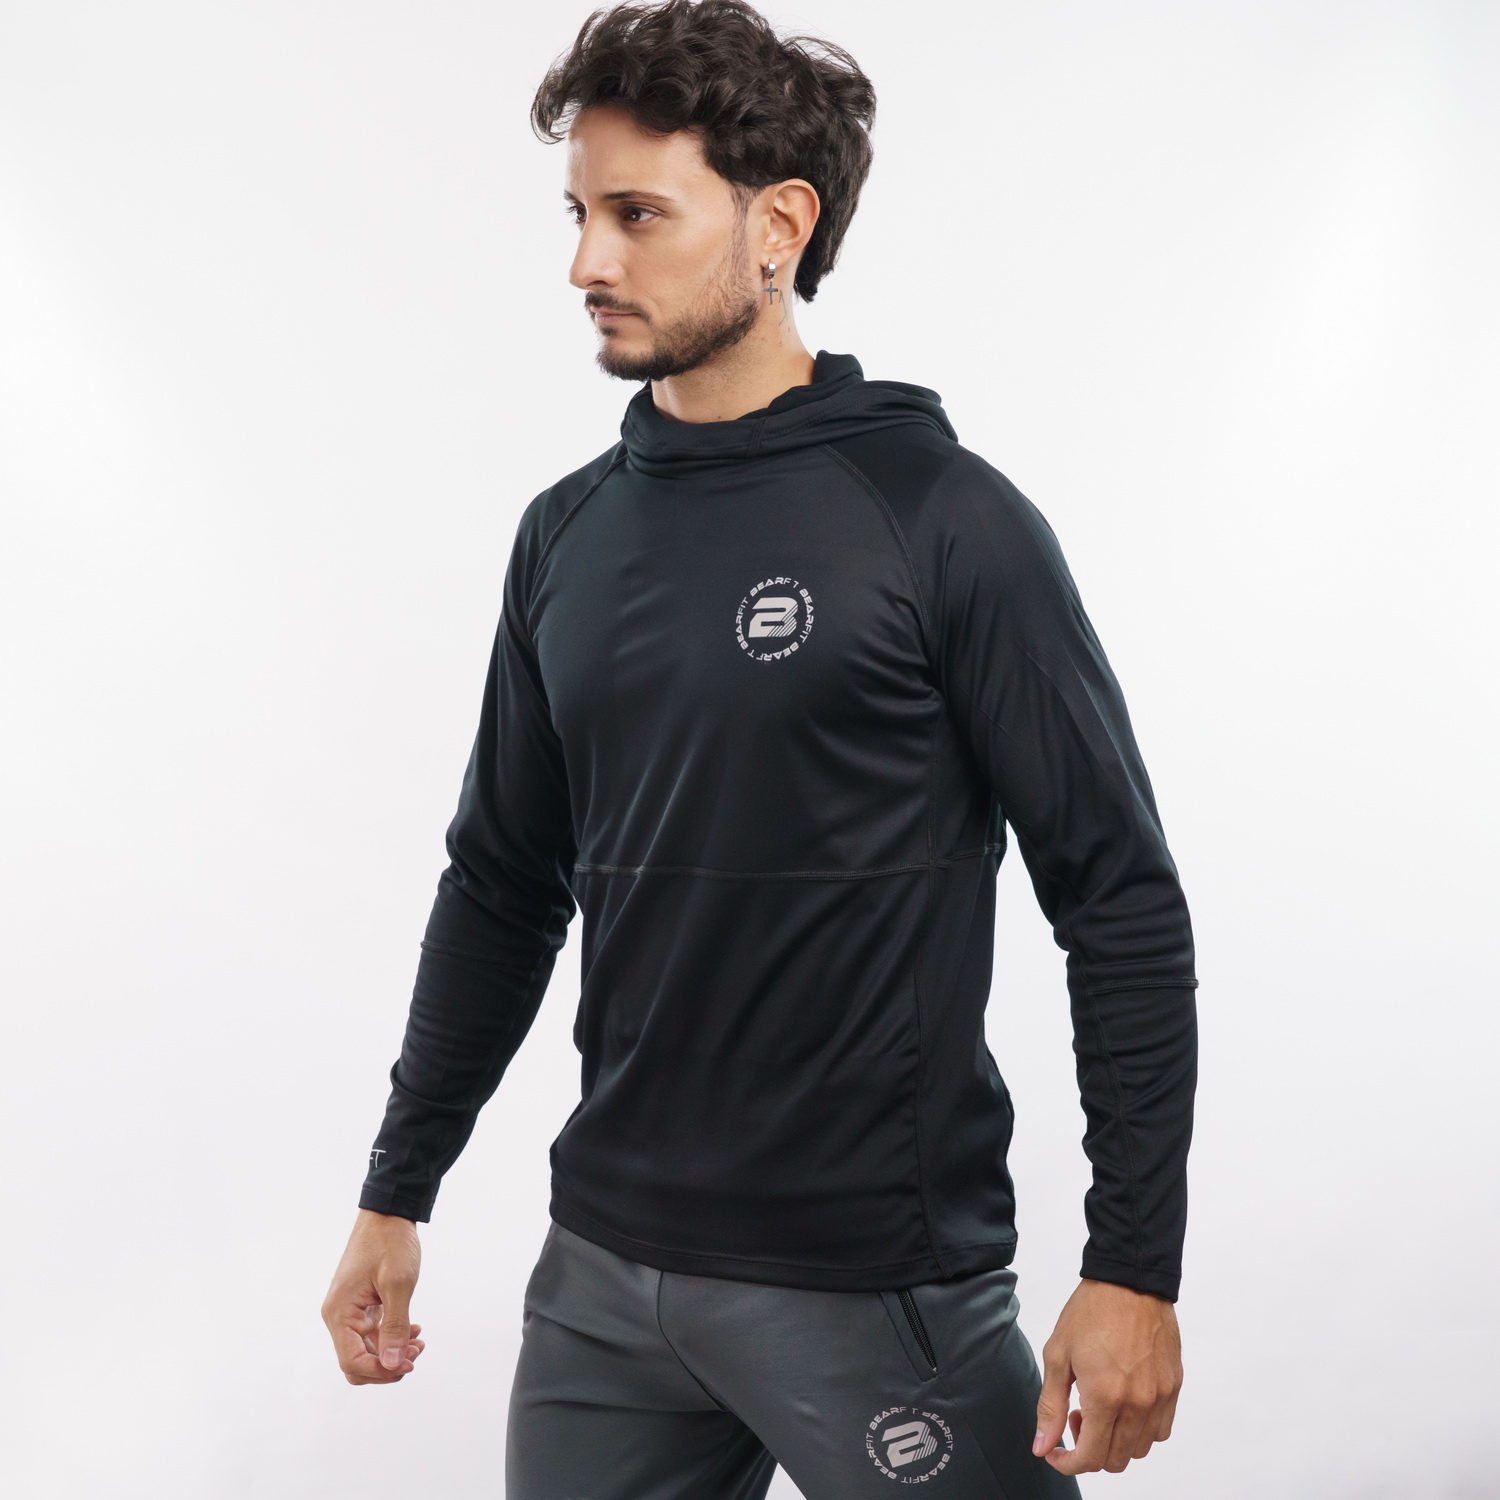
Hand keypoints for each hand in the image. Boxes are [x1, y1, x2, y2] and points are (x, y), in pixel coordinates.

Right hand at [321, 1208, 426, 1384]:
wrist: (388, 1213)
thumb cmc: (390, 1242)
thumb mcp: (398, 1283)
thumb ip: (395, 1326)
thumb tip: (392, 1364)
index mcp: (340, 1312)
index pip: (352, 1361)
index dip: (380, 1371)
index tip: (408, 1365)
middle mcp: (338, 1315)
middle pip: (356, 1361)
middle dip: (386, 1365)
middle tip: (416, 1355)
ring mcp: (348, 1310)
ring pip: (365, 1349)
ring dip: (391, 1352)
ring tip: (419, 1343)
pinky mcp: (359, 1305)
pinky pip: (371, 1333)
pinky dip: (390, 1337)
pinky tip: (413, 1331)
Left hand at [1032, 1278, 1181, 1474]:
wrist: (1129, 1279)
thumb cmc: (1090, 1311)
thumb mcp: (1058, 1355)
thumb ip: (1050, 1406)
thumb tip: (1043, 1446)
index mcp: (1106, 1396)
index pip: (1091, 1458)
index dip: (1068, 1464)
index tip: (1056, 1452)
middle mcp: (1139, 1403)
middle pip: (1116, 1460)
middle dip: (1090, 1449)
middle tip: (1076, 1417)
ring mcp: (1161, 1396)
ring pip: (1140, 1449)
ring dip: (1116, 1441)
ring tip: (1100, 1407)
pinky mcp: (1175, 1386)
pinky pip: (1161, 1430)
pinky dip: (1141, 1430)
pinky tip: (1124, 1403)